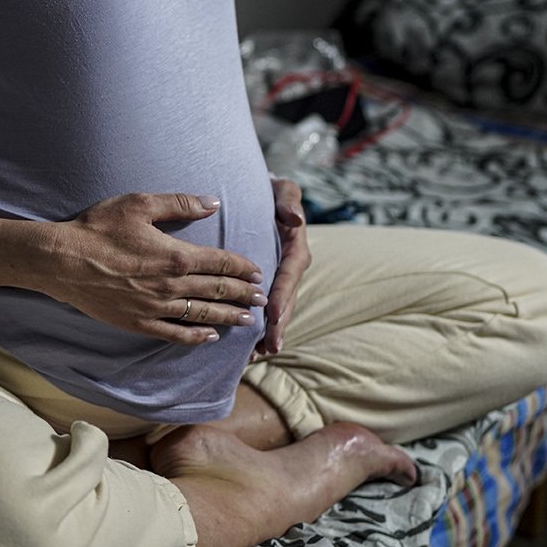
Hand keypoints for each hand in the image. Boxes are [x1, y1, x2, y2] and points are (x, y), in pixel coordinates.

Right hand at [39, 192, 265, 344]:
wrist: (62, 261)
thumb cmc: (98, 228)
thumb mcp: (139, 204)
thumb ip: (180, 203)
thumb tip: (213, 202)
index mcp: (175, 255)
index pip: (220, 262)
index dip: (242, 267)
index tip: (257, 271)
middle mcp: (171, 285)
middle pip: (217, 290)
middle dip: (243, 293)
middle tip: (261, 297)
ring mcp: (156, 307)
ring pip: (202, 314)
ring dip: (228, 316)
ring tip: (247, 319)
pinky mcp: (139, 322)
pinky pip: (175, 334)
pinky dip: (196, 336)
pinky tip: (210, 336)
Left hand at [252, 178, 309, 358]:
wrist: (266, 196)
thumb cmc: (273, 192)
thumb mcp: (284, 190)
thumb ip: (289, 201)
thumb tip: (294, 218)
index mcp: (295, 249)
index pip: (290, 275)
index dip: (282, 295)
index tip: (274, 315)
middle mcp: (291, 268)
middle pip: (286, 300)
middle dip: (279, 324)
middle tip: (269, 347)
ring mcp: (282, 278)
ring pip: (278, 309)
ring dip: (270, 333)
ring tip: (257, 355)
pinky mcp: (271, 284)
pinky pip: (268, 308)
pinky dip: (262, 328)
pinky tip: (250, 350)